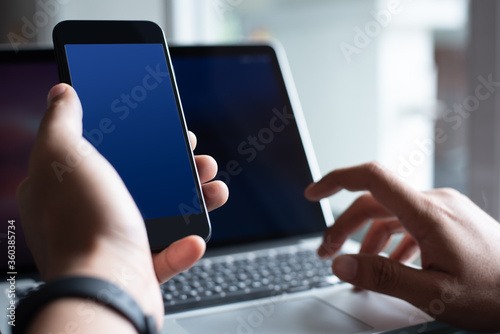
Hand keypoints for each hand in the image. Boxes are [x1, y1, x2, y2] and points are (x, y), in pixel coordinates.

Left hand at [16, 84, 228, 328]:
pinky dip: (185, 245)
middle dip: (178, 165)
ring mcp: (114, 242)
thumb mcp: (64, 154)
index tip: (166, 128)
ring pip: (162, 213)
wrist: (103, 288)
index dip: (139, 137)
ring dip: (194, 199)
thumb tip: (62, 92)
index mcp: (67, 187)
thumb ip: (61, 119)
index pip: (106, 151)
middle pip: (142, 180)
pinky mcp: (137, 269)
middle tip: (197, 156)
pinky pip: (167, 254)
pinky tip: (194, 238)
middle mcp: (88, 214)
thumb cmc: (83, 223)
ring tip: (214, 188)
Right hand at [305, 162, 499, 330]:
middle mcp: (436, 202)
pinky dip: (390, 239)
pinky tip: (388, 261)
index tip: (313, 193)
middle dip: (344, 226)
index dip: (336, 179)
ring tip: (354, 262)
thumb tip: (341, 264)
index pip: (372, 178)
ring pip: (391, 213)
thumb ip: (382, 276)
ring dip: (366, 235)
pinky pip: (410, 222)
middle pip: (374, 202)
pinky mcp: (451, 220)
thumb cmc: (495, 295)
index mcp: (428, 213)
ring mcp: (445, 209)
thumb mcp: (433, 294)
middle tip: (326, 253)